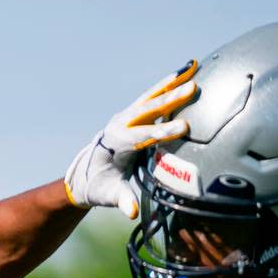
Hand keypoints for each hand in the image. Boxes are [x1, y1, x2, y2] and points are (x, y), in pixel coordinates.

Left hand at [64, 62, 198, 217]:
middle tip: (192, 88)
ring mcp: (127, 116)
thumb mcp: (108, 196)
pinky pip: (153, 96)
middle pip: (148, 109)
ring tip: (192, 66)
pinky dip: (168, 84)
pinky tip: (186, 71)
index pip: (143, 136)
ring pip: (151, 96)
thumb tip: (131, 211)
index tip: (185, 127)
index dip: (163, 131)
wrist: (85, 174)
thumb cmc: (99, 187)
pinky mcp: (134, 114)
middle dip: (171, 99)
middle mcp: (120, 124)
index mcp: (116, 143)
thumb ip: (121, 200)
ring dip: (171, 82)